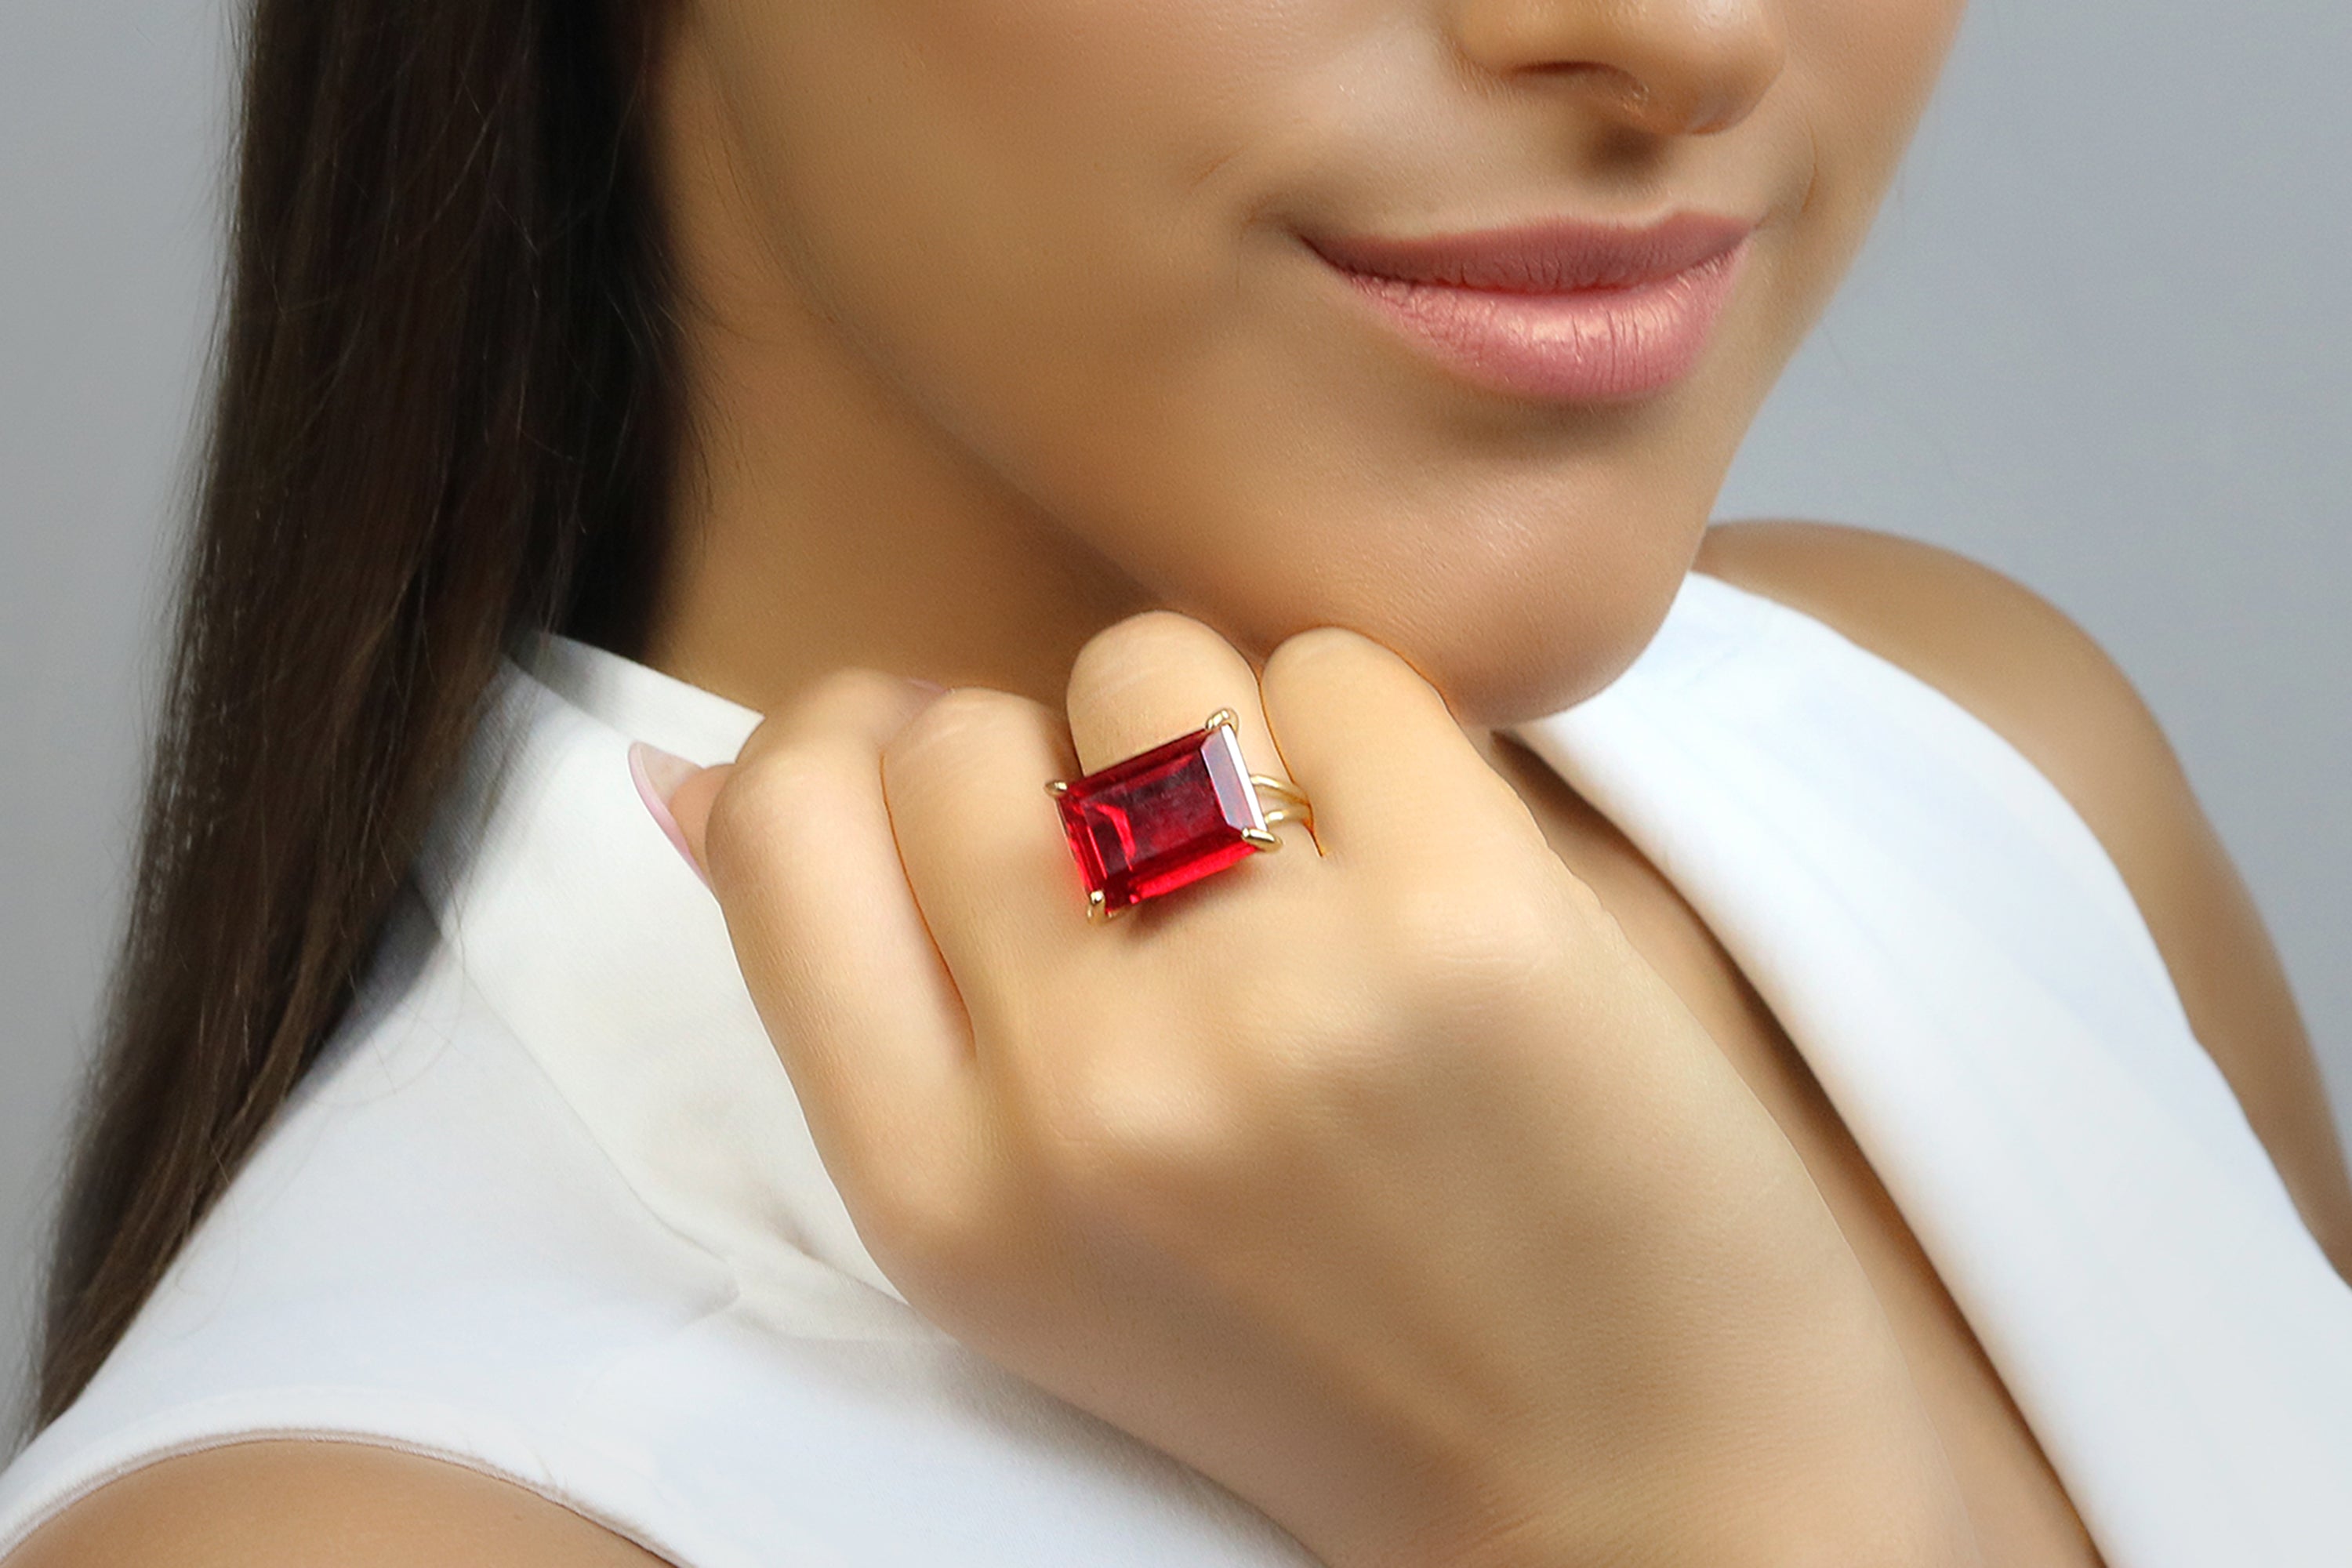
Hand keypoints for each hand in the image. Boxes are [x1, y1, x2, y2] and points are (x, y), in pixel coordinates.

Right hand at [668, 612, 1977, 1567]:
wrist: (1640, 1485)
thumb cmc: (1325, 1353)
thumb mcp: (1030, 1242)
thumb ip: (870, 1002)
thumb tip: (688, 774)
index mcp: (938, 1197)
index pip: (790, 825)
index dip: (855, 748)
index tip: (962, 772)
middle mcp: (1079, 1098)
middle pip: (958, 728)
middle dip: (1053, 767)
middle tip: (1183, 891)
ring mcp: (1274, 999)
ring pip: (1149, 668)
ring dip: (1220, 736)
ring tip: (1315, 891)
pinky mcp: (1472, 919)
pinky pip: (1342, 669)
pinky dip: (1384, 744)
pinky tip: (1436, 883)